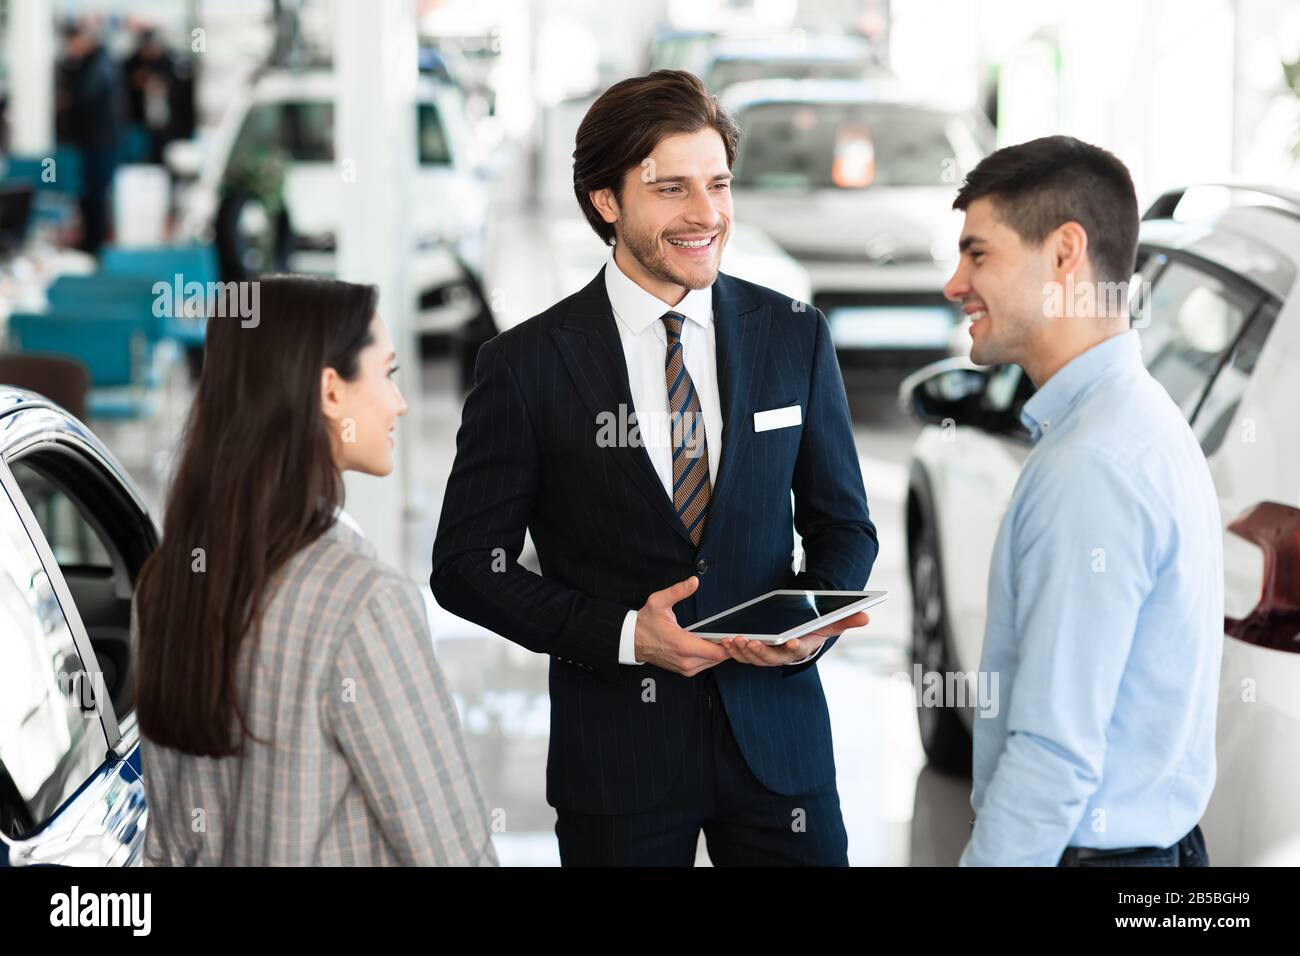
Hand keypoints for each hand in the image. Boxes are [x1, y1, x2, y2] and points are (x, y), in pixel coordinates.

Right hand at [634, 576, 728, 676]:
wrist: (632, 641)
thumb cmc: (645, 623)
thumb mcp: (659, 602)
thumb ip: (678, 591)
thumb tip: (694, 581)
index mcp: (683, 645)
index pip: (717, 652)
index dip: (729, 644)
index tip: (733, 634)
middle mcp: (686, 660)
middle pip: (719, 658)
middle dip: (727, 647)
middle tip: (732, 634)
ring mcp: (685, 668)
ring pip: (714, 663)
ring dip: (720, 652)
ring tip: (723, 638)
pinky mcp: (684, 671)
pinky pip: (705, 665)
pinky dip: (711, 657)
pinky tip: (711, 644)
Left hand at [720, 611, 869, 666]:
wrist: (797, 634)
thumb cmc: (812, 629)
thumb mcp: (828, 624)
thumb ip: (845, 620)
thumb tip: (867, 616)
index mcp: (799, 649)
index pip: (797, 650)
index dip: (794, 646)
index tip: (791, 640)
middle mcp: (781, 657)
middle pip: (769, 657)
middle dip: (759, 650)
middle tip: (750, 641)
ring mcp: (765, 656)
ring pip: (752, 657)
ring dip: (741, 650)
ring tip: (734, 639)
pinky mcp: (751, 652)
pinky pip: (740, 653)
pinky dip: (732, 648)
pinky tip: (724, 638)